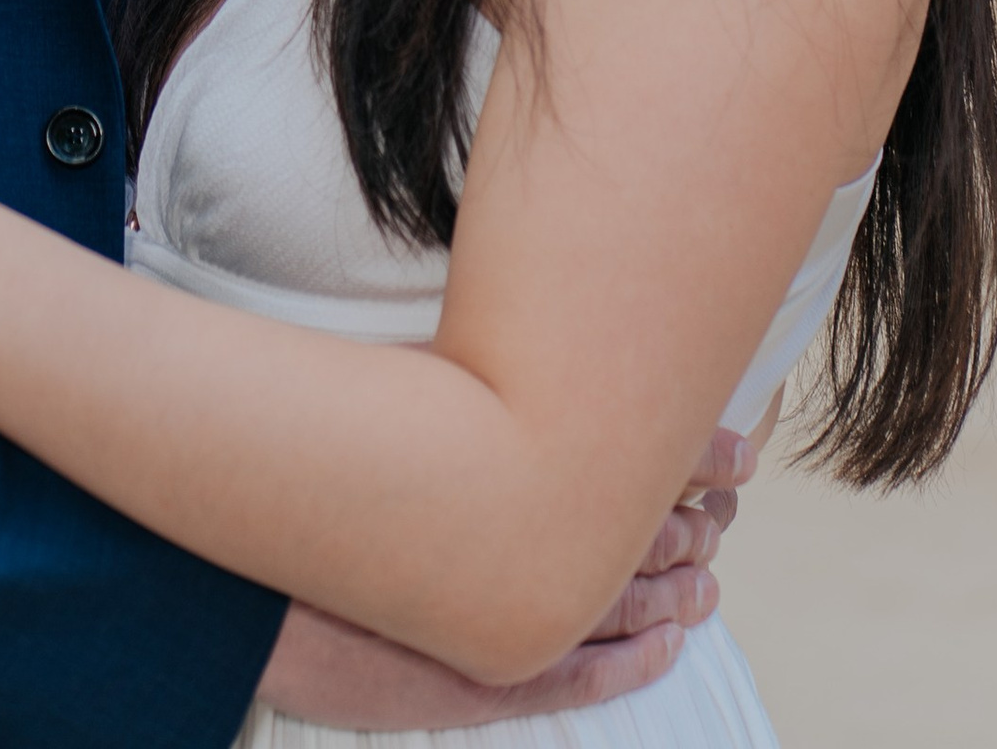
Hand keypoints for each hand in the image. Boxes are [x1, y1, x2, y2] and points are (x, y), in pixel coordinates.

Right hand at [253, 424, 752, 729]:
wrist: (254, 576)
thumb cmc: (329, 479)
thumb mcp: (411, 397)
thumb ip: (473, 375)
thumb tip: (553, 319)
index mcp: (520, 470)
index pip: (639, 462)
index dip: (699, 458)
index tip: (742, 451)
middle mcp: (526, 547)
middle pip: (643, 532)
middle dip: (698, 518)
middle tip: (733, 504)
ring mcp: (513, 619)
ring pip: (625, 604)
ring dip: (677, 588)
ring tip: (711, 578)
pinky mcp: (490, 678)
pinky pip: (583, 677)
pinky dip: (632, 662)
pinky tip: (666, 651)